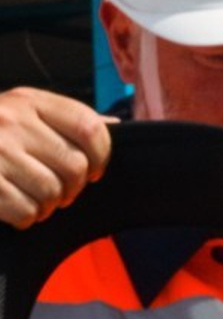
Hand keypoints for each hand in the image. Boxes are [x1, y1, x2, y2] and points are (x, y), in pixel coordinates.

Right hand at [0, 88, 113, 227]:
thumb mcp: (22, 114)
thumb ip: (64, 121)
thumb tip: (114, 126)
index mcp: (29, 101)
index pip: (90, 127)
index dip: (102, 156)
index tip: (94, 171)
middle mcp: (11, 120)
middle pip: (76, 166)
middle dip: (71, 188)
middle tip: (56, 191)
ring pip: (53, 192)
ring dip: (47, 205)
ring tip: (33, 199)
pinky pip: (26, 211)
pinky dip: (26, 218)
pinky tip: (15, 209)